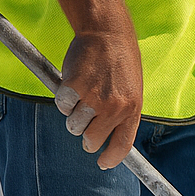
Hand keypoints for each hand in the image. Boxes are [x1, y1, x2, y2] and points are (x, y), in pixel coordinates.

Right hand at [54, 24, 142, 170]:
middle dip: (86, 136)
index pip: (121, 146)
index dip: (110, 158)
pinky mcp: (74, 87)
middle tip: (85, 123)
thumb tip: (109, 139)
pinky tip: (72, 86)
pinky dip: (63, 100)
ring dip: (73, 117)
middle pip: (92, 140)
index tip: (102, 163)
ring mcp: (94, 98)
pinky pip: (62, 107)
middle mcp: (114, 108)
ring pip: (74, 126)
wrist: (108, 33)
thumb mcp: (132, 91)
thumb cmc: (120, 62)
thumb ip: (123, 115)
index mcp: (132, 111)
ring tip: (81, 98)